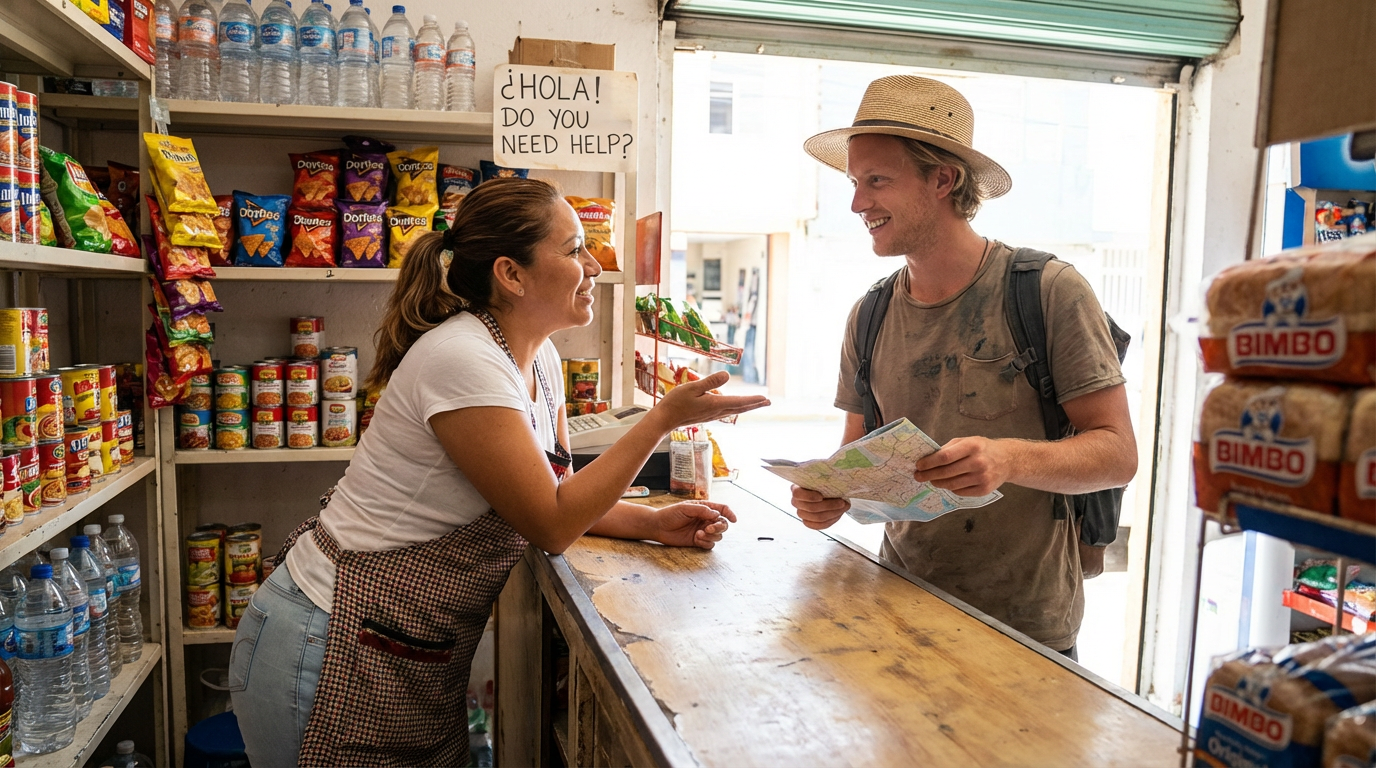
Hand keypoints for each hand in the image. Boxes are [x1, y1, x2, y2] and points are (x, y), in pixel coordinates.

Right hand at [651, 371, 769, 430]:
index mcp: (714, 404)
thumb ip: (710, 382)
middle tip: (768, 402)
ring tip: (756, 403)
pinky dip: (736, 408)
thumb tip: (727, 375)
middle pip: (740, 408)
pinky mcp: (706, 415)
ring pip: (734, 410)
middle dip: (755, 404)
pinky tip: (735, 407)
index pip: (739, 402)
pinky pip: (726, 411)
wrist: (664, 419)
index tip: (765, 398)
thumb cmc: (675, 403)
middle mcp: (716, 411)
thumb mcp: (692, 388)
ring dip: (747, 406)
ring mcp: (711, 415)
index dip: (753, 400)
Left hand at [652, 501, 737, 548]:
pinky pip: (710, 544)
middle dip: (720, 527)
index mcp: (704, 509)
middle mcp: (705, 520)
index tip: (734, 519)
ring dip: (711, 536)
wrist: (658, 527)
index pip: (722, 509)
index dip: (730, 513)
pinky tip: (696, 539)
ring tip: (699, 534)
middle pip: (723, 524)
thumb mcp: (685, 508)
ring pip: (718, 536)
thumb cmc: (670, 514)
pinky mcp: (698, 541)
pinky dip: (706, 543)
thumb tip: (717, 514)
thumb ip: (702, 510)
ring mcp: (702, 531)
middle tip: (709, 528)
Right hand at [790, 485, 849, 529]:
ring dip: (833, 513)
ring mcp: (801, 513)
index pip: (797, 494)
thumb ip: (823, 479)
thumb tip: (834, 481)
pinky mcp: (808, 522)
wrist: (826, 492)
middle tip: (841, 502)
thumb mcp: (822, 478)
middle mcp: (796, 502)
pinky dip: (831, 520)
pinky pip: (819, 525)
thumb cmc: (823, 483)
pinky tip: (838, 514)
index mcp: (796, 489)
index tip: (821, 496)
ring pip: (817, 518)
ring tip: (843, 507)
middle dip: (828, 505)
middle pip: (810, 508)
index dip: (809, 497)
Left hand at [913, 436, 1012, 495]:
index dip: (929, 462)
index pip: (945, 457)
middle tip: (918, 476)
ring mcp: (982, 478)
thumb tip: (927, 459)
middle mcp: (978, 462)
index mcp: (972, 446)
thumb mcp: (967, 441)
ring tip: (931, 480)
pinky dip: (951, 488)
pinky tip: (947, 484)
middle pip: (946, 472)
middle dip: (929, 475)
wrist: (1007, 460)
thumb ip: (948, 449)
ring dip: (938, 483)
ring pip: (952, 484)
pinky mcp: (984, 490)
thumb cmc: (983, 449)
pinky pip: (960, 492)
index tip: (919, 465)